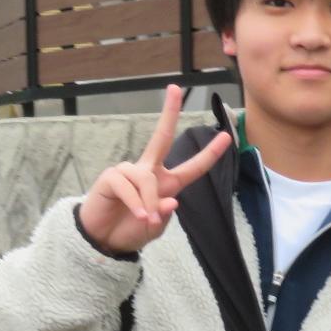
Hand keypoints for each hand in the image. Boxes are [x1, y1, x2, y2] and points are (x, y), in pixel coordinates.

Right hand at [77, 85, 232, 254]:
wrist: (104, 241)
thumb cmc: (130, 231)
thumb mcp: (154, 229)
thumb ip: (164, 216)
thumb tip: (172, 201)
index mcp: (166, 183)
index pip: (192, 167)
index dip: (210, 154)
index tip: (227, 137)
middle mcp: (148, 172)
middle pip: (162, 137)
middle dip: (169, 113)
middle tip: (175, 89)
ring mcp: (128, 172)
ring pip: (146, 179)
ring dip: (149, 202)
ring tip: (146, 220)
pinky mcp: (111, 178)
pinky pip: (127, 186)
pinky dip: (135, 203)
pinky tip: (138, 215)